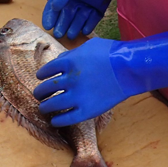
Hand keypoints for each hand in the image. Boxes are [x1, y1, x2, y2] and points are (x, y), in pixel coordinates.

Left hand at [34, 33, 167, 126]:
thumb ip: (72, 54)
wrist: (129, 68)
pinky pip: (67, 118)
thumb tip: (61, 60)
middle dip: (40, 92)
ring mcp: (77, 96)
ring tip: (43, 108)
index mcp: (68, 62)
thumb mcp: (88, 46)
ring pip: (53, 104)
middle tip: (38, 95)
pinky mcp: (87, 110)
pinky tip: (55, 121)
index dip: (41, 74)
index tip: (40, 77)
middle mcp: (69, 79)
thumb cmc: (111, 53)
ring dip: (45, 107)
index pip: (46, 70)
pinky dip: (58, 121)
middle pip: (46, 88)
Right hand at [42, 0, 115, 38]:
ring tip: (72, 35)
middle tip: (59, 34)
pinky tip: (85, 30)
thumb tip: (54, 8)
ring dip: (74, 27)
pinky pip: (92, 19)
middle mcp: (74, 0)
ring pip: (78, 20)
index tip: (47, 26)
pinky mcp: (98, 8)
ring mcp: (86, 5)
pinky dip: (89, 25)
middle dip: (61, 25)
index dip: (49, 16)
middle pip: (66, 16)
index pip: (53, 6)